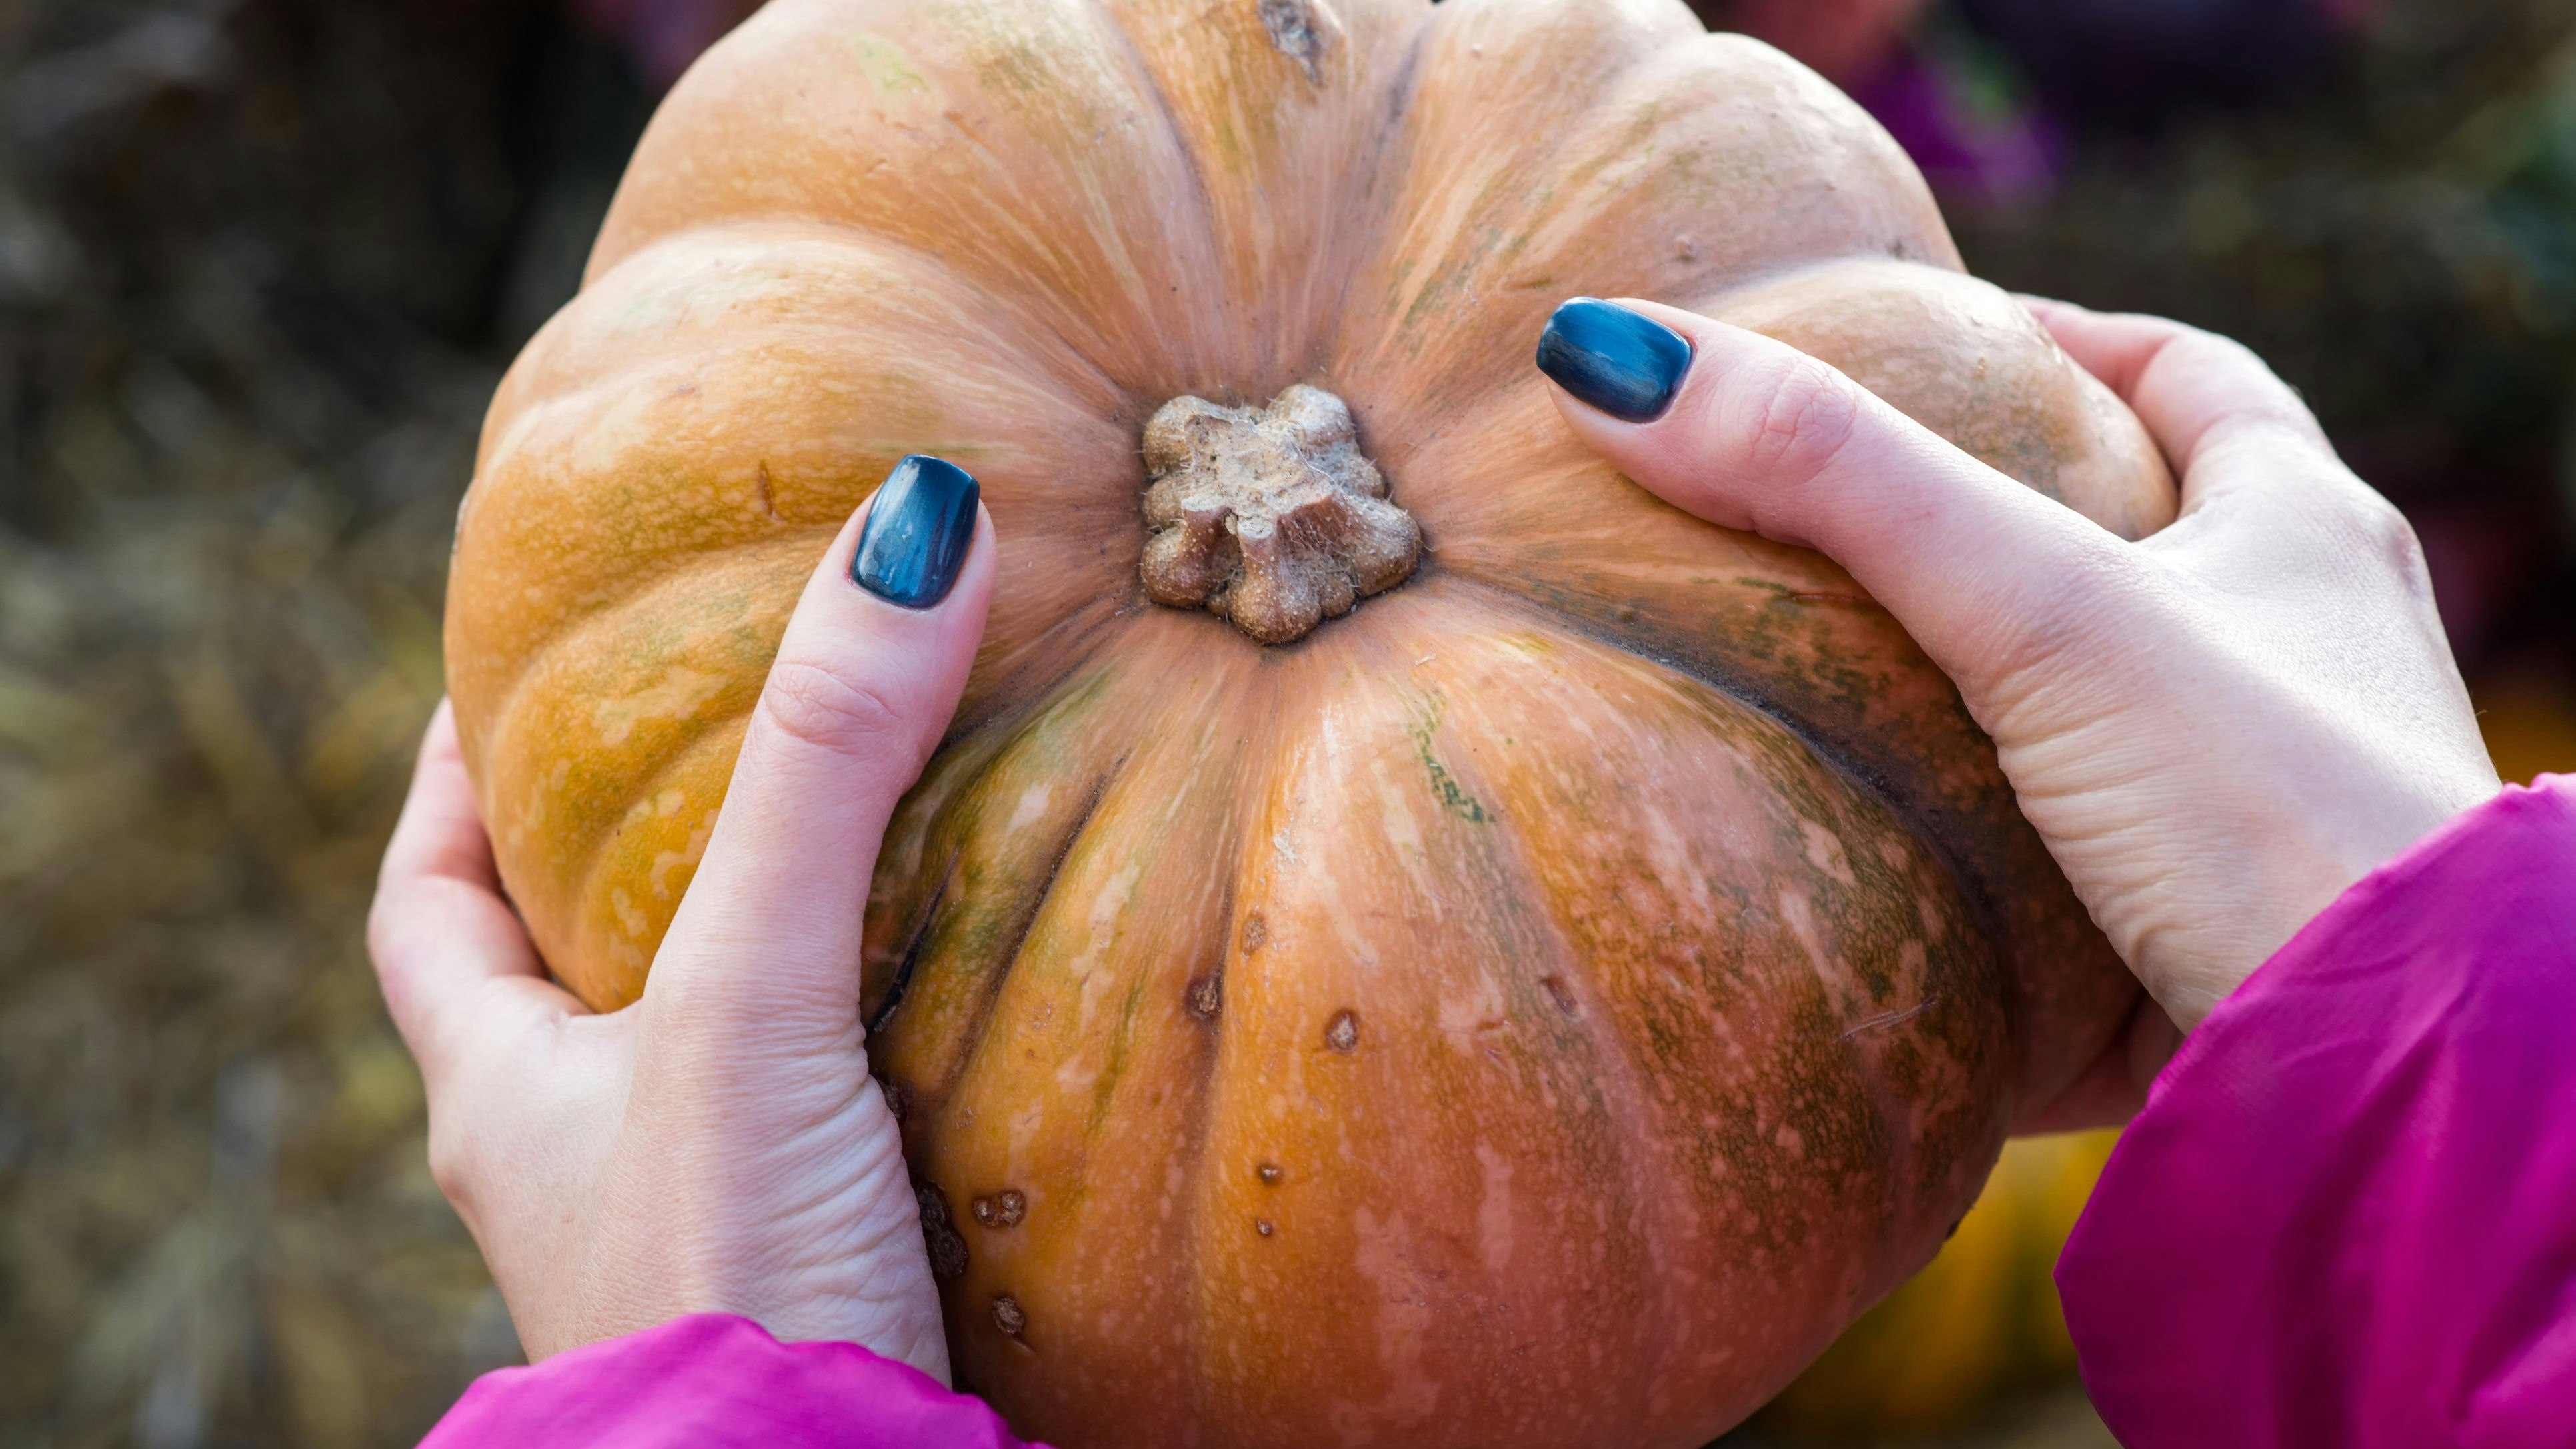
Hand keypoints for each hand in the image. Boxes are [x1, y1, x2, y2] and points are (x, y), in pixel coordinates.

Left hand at [368, 469, 992, 1373]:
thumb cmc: (728, 1279)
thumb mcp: (748, 999)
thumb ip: (822, 772)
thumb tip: (912, 522)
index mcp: (503, 1091)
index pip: (426, 905)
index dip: (455, 781)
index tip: (507, 677)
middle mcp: (581, 1158)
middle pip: (566, 966)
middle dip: (633, 849)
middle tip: (728, 732)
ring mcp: (697, 1222)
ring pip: (711, 1045)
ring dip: (775, 947)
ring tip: (878, 835)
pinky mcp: (824, 1268)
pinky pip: (830, 1116)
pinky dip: (882, 1042)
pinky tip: (980, 997)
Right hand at [1539, 296, 2498, 1037]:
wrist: (2393, 1061)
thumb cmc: (2271, 804)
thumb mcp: (2045, 609)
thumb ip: (1843, 483)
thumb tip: (1617, 359)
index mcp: (2302, 533)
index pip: (2189, 378)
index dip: (2071, 342)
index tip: (1955, 339)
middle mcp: (2309, 654)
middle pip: (2162, 541)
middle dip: (2023, 523)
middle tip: (1866, 519)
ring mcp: (2272, 802)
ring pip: (2121, 713)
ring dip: (2002, 699)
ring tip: (1845, 690)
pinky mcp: (2223, 933)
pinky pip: (2095, 866)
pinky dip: (2003, 856)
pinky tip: (1895, 876)